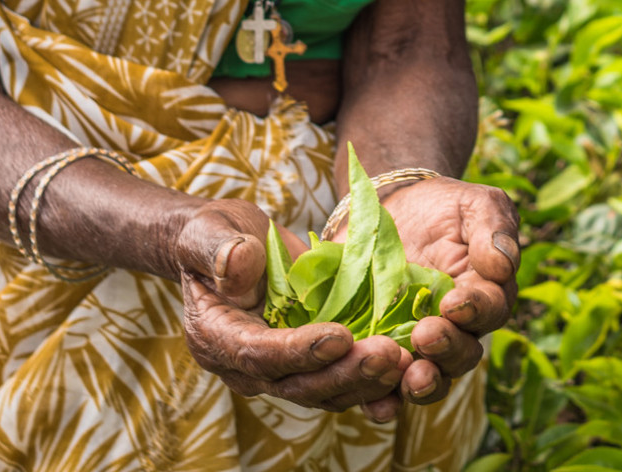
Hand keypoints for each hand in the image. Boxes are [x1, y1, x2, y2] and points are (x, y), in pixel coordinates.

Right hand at [175, 199, 413, 421]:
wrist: (231, 247)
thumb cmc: (216, 236)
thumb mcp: (209, 230)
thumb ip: (219, 248)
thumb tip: (236, 264)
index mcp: (216, 339)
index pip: (257, 355)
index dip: (299, 350)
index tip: (340, 336)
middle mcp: (248, 368)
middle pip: (298, 385)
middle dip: (345, 373)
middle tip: (388, 355)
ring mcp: (282, 371)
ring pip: (327, 391)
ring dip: (368, 382)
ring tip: (406, 361)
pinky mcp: (311, 365)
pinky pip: (344, 382)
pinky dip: (375, 380)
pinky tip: (411, 366)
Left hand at [351, 178, 519, 404]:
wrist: (392, 209)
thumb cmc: (443, 207)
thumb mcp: (474, 204)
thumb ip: (493, 228)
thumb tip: (504, 264)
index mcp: (486, 296)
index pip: (490, 309)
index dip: (475, 309)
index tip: (454, 302)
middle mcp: (458, 330)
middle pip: (462, 355)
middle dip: (446, 349)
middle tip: (426, 335)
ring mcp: (418, 346)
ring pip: (430, 379)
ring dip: (421, 385)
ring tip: (409, 378)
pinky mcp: (381, 352)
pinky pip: (386, 386)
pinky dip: (382, 400)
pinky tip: (373, 404)